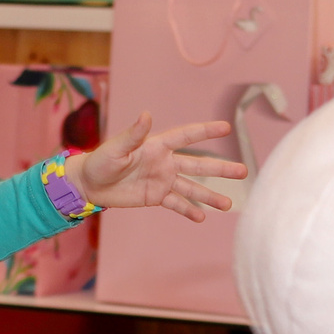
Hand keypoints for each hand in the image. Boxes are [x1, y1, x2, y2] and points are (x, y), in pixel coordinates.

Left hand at [66, 112, 245, 220]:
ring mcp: (163, 180)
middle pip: (198, 165)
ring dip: (210, 195)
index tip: (226, 127)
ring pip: (192, 187)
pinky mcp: (156, 196)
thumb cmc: (99, 161)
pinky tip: (202, 217)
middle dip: (221, 168)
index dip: (206, 131)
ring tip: (228, 204)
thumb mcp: (115, 148)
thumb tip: (146, 115)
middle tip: (244, 171)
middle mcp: (165, 162)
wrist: (89, 184)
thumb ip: (133, 135)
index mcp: (157, 145)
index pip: (186, 136)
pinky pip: (177, 204)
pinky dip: (189, 211)